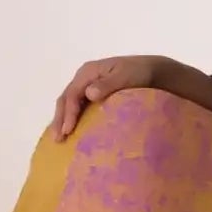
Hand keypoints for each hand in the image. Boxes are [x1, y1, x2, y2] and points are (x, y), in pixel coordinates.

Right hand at [53, 55, 167, 140]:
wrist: (153, 71)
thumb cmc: (140, 73)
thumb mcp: (126, 76)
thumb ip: (108, 84)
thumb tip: (89, 94)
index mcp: (88, 72)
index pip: (72, 94)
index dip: (68, 113)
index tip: (68, 130)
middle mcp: (84, 78)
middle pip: (66, 99)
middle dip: (60, 119)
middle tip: (57, 139)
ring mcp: (88, 86)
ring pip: (69, 103)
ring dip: (63, 120)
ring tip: (59, 139)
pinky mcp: (94, 95)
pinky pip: (78, 106)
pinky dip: (72, 118)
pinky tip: (71, 131)